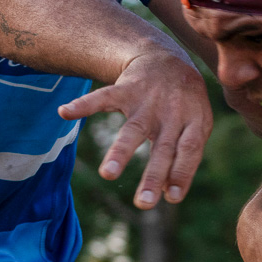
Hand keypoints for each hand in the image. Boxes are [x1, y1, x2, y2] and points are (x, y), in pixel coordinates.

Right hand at [58, 49, 210, 208]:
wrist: (167, 58)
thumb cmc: (184, 101)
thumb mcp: (196, 123)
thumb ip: (187, 155)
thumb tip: (168, 193)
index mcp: (192, 121)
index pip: (189, 151)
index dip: (182, 173)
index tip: (171, 198)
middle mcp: (171, 112)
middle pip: (162, 147)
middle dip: (153, 175)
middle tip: (143, 203)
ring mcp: (147, 101)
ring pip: (133, 129)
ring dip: (120, 152)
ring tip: (107, 174)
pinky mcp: (126, 89)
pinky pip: (104, 96)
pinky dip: (84, 105)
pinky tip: (65, 112)